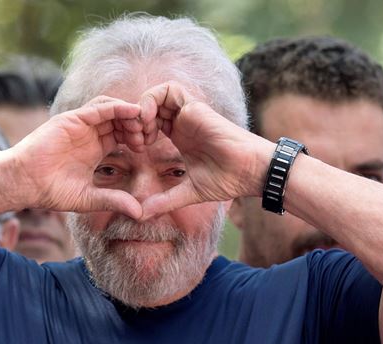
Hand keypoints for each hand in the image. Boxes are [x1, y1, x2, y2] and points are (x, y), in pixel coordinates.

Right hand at [9, 97, 145, 219]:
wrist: (25, 182)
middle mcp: (89, 134)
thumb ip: (114, 201)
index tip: (149, 148)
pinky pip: (99, 107)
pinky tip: (132, 112)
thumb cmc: (52, 191)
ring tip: (143, 124)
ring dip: (130, 114)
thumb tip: (140, 213)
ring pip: (112, 109)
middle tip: (149, 135)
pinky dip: (117, 107)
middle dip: (137, 125)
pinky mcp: (72, 118)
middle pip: (120, 120)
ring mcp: (81, 124)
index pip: (122, 136)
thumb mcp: (90, 198)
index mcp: (95, 149)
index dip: (137, 138)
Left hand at [137, 82, 274, 218]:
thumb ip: (164, 201)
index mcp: (180, 137)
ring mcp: (188, 113)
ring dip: (143, 107)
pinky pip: (169, 90)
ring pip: (157, 94)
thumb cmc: (227, 180)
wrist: (249, 172)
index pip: (151, 124)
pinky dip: (153, 100)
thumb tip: (141, 215)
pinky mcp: (195, 107)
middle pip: (151, 107)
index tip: (134, 150)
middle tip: (133, 140)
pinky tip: (149, 121)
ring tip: (141, 130)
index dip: (137, 132)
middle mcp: (182, 122)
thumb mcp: (188, 192)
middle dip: (135, 120)